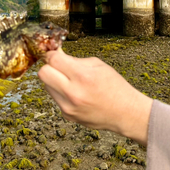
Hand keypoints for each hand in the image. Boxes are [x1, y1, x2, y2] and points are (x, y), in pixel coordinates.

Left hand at [38, 48, 152, 145]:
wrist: (125, 113)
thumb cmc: (114, 86)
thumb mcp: (98, 66)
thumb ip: (75, 61)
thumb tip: (56, 55)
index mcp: (83, 76)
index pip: (53, 60)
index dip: (52, 54)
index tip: (55, 54)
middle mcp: (73, 93)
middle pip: (43, 74)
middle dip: (49, 67)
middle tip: (58, 67)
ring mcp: (68, 106)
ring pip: (47, 87)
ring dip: (55, 80)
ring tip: (71, 82)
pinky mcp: (67, 115)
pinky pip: (56, 98)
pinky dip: (62, 93)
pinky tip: (76, 94)